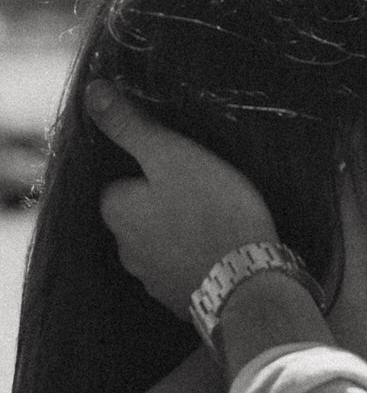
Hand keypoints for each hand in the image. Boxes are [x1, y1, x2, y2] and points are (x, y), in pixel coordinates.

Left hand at [86, 82, 277, 315]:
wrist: (248, 284)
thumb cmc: (212, 212)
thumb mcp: (172, 156)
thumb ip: (131, 126)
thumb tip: (93, 92)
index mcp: (116, 210)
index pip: (121, 183)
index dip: (151, 171)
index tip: (182, 167)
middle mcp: (125, 249)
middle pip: (139, 215)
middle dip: (164, 205)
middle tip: (206, 191)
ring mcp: (152, 280)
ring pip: (161, 245)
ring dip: (182, 234)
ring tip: (220, 221)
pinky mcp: (180, 300)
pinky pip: (184, 270)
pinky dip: (199, 260)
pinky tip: (225, 250)